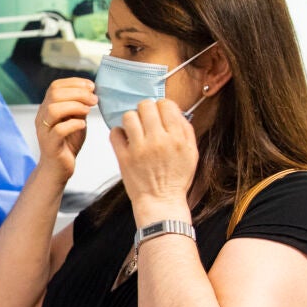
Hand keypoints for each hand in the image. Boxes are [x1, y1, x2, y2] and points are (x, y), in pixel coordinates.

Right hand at [36, 78, 95, 180]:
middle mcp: (42, 117)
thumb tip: (90, 92)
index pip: (55, 86)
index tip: (91, 87)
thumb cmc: (67, 143)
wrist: (58, 168)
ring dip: (75, 106)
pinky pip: (59, 130)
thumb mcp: (75, 119)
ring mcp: (44, 130)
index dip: (74, 82)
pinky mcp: (50, 144)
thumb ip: (79, 106)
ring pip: (54, 109)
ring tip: (88, 111)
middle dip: (78, 93)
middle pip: (54, 94)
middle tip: (93, 100)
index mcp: (47, 108)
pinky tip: (82, 125)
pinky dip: (74, 124)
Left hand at [110, 99, 197, 221]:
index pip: (166, 105)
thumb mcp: (191, 153)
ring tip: (135, 129)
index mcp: (176, 138)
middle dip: (146, 110)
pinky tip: (125, 139)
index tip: (160, 113)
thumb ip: (185, 130)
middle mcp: (158, 141)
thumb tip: (175, 111)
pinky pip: (115, 133)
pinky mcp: (123, 157)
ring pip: (129, 116)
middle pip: (146, 106)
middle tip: (146, 120)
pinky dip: (118, 133)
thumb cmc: (176, 179)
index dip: (162, 107)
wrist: (161, 201)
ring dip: (132, 120)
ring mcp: (139, 149)